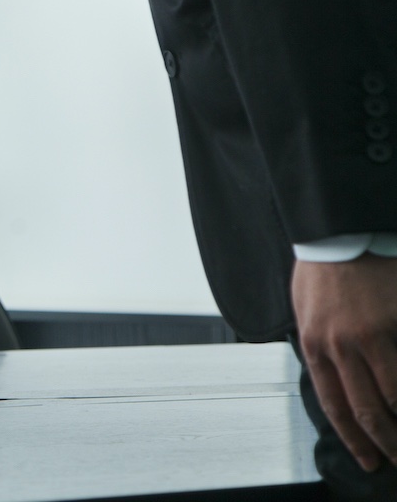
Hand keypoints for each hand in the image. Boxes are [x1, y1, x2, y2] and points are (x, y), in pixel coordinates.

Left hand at [293, 254, 396, 471]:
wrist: (340, 232)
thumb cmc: (322, 269)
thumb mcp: (304, 311)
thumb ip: (318, 348)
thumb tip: (334, 383)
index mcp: (313, 344)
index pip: (334, 406)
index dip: (354, 439)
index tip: (368, 459)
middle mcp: (341, 345)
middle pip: (368, 410)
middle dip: (386, 443)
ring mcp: (373, 335)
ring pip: (396, 396)